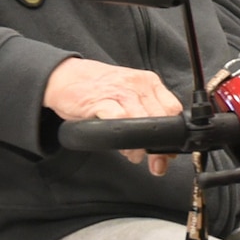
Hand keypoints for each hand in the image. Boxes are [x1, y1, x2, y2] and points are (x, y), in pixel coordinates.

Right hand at [43, 57, 183, 175]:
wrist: (66, 77)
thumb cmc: (99, 88)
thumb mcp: (129, 93)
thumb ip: (146, 112)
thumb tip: (162, 143)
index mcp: (149, 82)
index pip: (173, 109)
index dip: (173, 134)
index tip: (170, 151)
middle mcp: (138, 85)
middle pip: (160, 118)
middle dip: (160, 146)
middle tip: (155, 162)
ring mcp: (120, 92)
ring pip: (142, 122)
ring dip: (140, 145)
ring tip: (134, 155)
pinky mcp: (100, 101)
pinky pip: (118, 119)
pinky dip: (122, 136)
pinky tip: (119, 145)